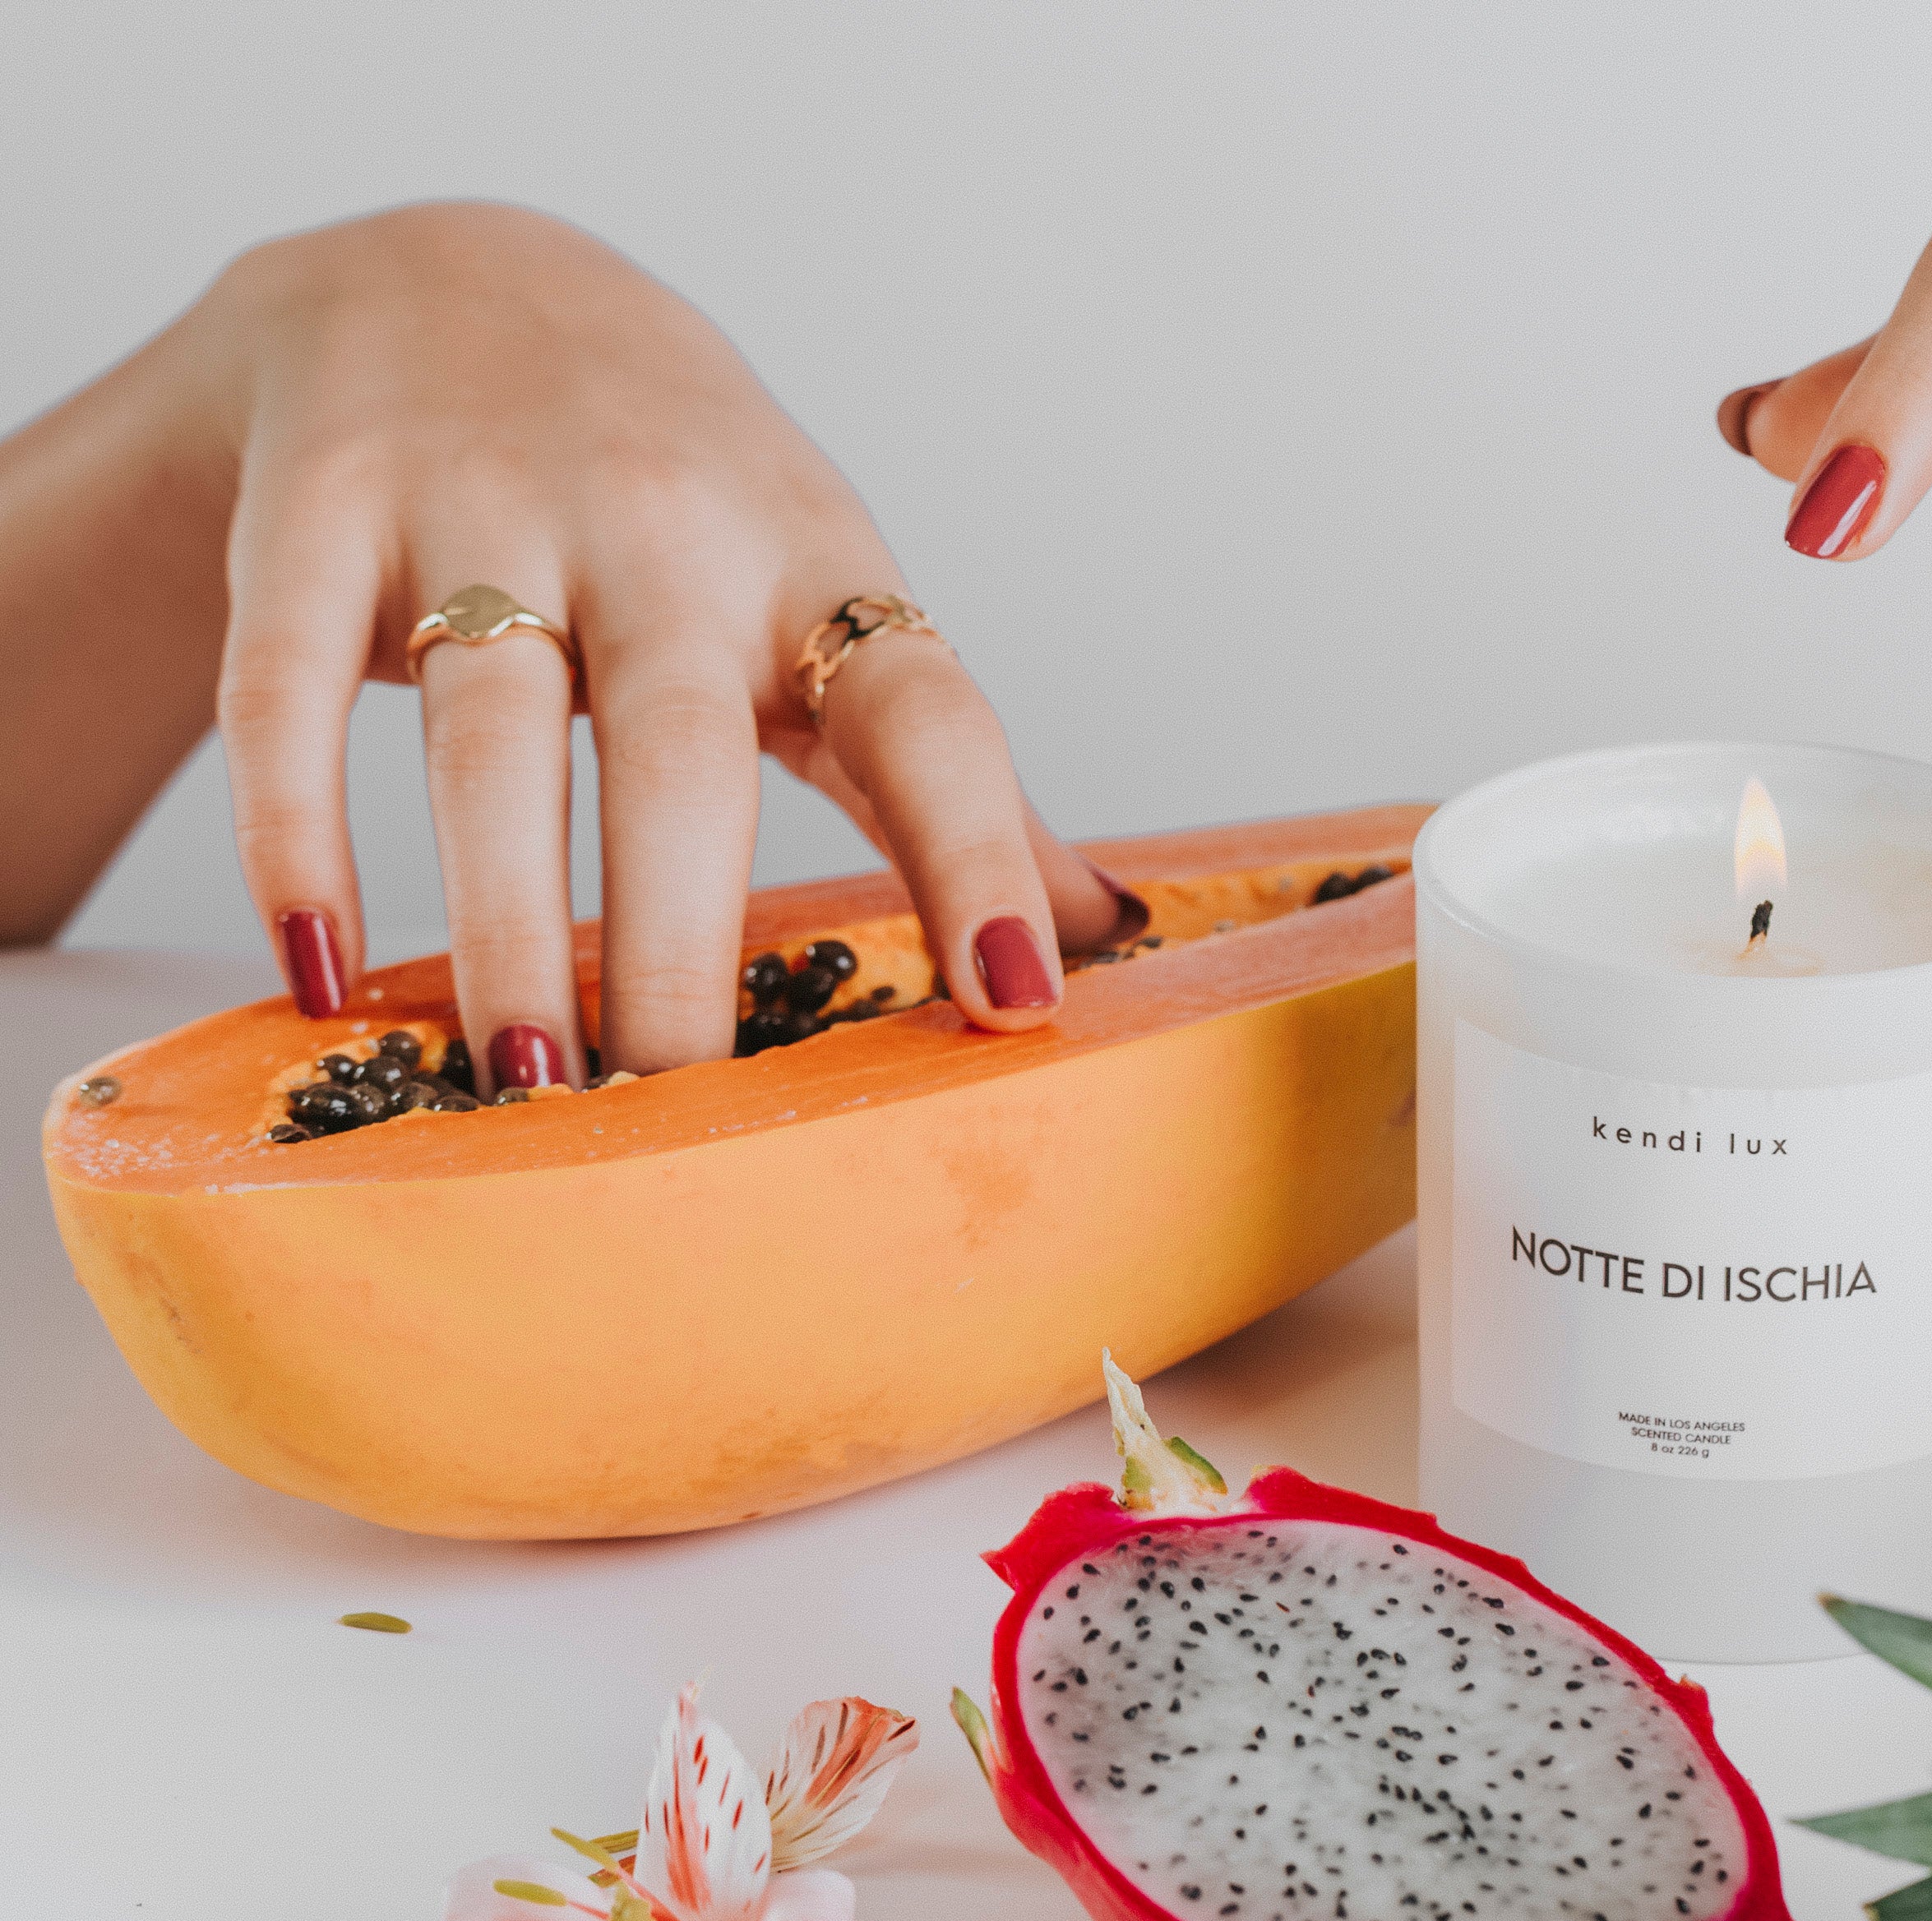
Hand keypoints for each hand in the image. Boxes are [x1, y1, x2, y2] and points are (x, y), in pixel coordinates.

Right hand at [172, 203, 1138, 1081]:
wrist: (448, 276)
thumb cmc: (684, 492)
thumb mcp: (828, 592)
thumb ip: (949, 772)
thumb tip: (1112, 934)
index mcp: (815, 567)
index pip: (929, 718)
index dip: (980, 860)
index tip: (1018, 1005)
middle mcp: (665, 525)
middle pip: (680, 751)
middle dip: (679, 940)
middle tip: (673, 1101)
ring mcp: (484, 501)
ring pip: (488, 729)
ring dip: (502, 919)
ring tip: (522, 1078)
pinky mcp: (321, 504)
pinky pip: (287, 683)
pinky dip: (293, 831)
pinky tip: (320, 967)